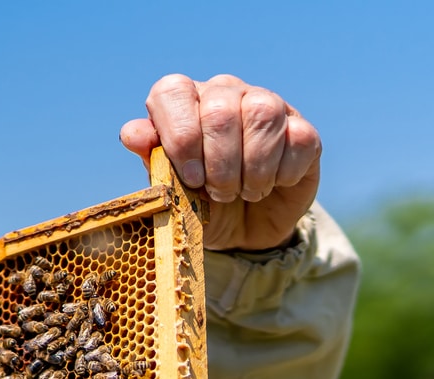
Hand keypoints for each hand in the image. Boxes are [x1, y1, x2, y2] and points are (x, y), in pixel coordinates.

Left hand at [120, 73, 321, 251]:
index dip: (180, 138)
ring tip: (245, 192)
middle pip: (219, 110)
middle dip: (219, 165)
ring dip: (252, 169)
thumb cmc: (198, 203)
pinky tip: (272, 185)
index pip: (172, 92)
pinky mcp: (301, 129)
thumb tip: (132, 134)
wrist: (242, 230)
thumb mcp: (171, 191)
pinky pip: (297, 139)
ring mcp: (267, 105)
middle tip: (219, 193)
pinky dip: (282, 175)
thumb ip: (153, 161)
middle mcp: (224, 93)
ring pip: (262, 115)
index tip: (191, 179)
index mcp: (184, 102)